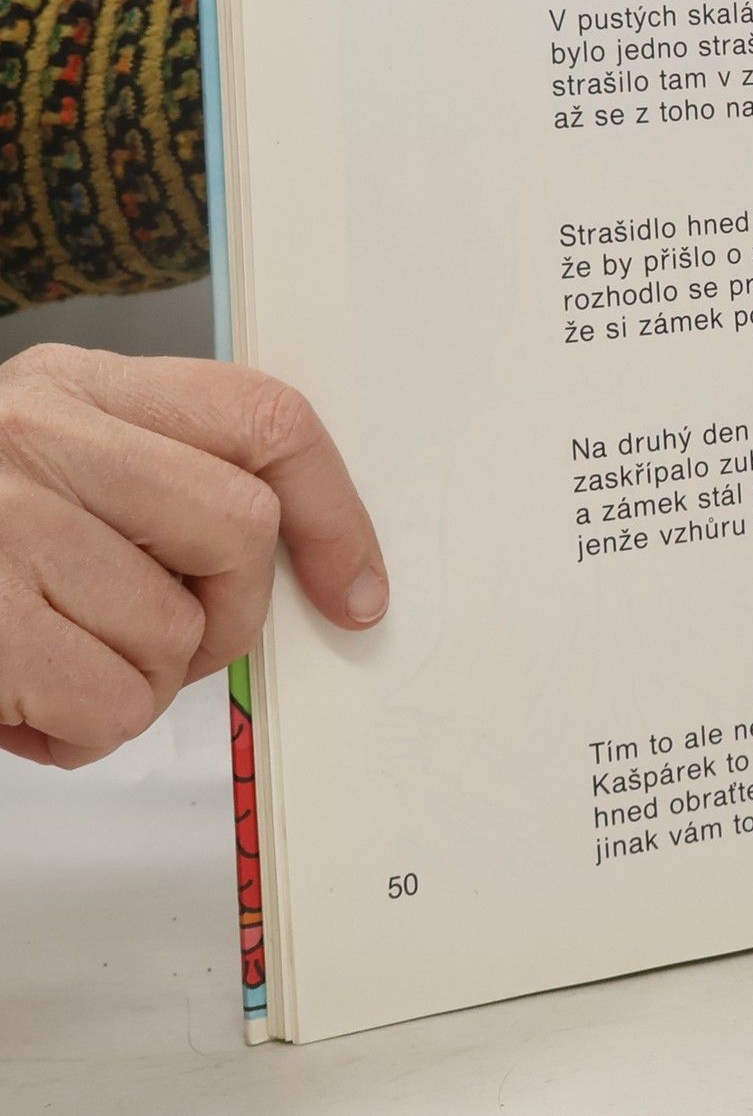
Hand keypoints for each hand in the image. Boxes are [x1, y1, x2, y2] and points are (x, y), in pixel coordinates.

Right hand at [0, 346, 386, 768]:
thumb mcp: (50, 471)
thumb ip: (162, 488)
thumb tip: (321, 570)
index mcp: (75, 385)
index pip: (266, 421)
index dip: (336, 515)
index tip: (356, 593)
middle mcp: (35, 432)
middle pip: (240, 532)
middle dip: (225, 614)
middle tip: (158, 638)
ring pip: (176, 633)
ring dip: (138, 683)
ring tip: (60, 662)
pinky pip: (109, 703)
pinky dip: (84, 730)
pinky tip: (24, 702)